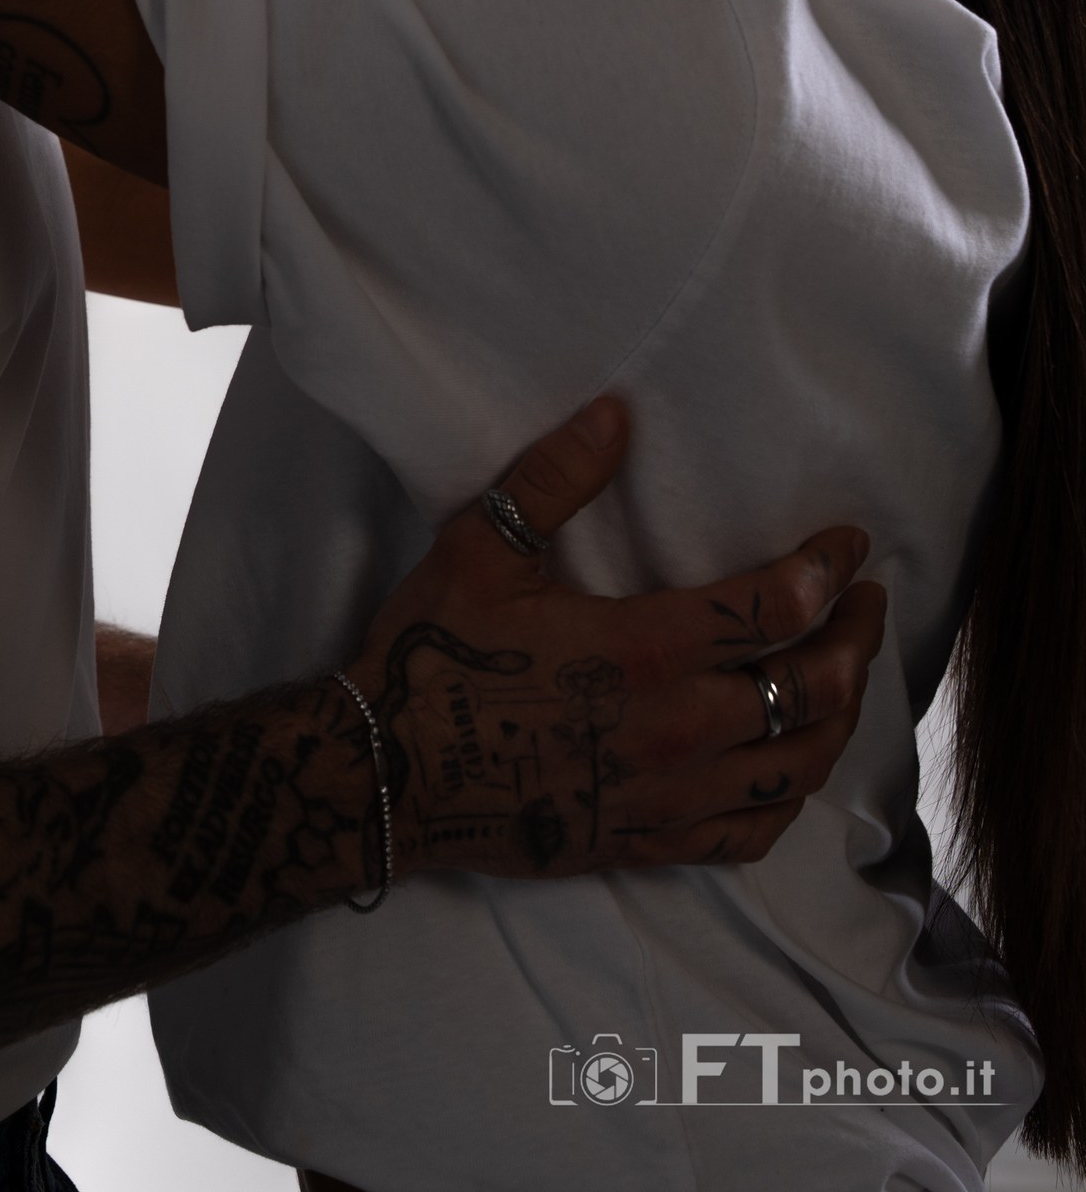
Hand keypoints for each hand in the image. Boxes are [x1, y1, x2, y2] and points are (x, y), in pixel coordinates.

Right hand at [345, 397, 885, 875]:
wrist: (389, 777)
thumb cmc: (434, 654)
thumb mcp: (479, 548)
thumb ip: (555, 478)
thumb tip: (616, 413)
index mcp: (642, 649)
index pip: (775, 607)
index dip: (827, 568)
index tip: (851, 542)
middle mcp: (675, 728)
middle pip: (812, 690)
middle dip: (856, 639)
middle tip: (866, 602)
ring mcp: (668, 796)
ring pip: (798, 766)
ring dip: (841, 718)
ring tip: (849, 677)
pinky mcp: (650, 842)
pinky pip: (754, 830)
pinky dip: (792, 795)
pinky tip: (793, 766)